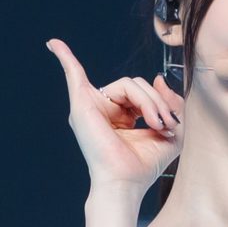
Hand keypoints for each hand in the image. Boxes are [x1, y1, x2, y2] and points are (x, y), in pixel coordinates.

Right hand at [46, 38, 183, 195]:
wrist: (125, 182)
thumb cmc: (144, 164)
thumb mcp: (172, 131)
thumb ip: (171, 104)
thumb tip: (158, 78)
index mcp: (122, 115)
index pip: (143, 93)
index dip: (161, 103)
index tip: (172, 124)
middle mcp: (104, 109)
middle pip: (137, 85)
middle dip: (157, 102)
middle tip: (165, 124)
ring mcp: (92, 105)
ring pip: (128, 83)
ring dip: (149, 101)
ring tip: (154, 122)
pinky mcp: (83, 104)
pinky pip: (73, 73)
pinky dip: (65, 57)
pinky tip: (54, 44)